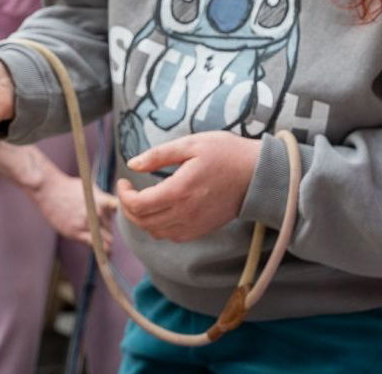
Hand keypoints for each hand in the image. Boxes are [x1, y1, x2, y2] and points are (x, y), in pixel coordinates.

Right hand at [32, 172, 118, 250]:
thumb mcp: (91, 189)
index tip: (124, 225)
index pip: (121, 214)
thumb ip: (103, 200)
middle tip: (104, 233)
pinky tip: (106, 254)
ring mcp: (87, 223)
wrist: (49, 190)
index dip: (124, 220)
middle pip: (111, 228)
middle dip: (108, 231)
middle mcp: (97, 212)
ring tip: (108, 247)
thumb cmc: (69, 188)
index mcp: (103, 200)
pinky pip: (94, 245)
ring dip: (106, 242)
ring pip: (105, 239)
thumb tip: (113, 210)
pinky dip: (101, 250)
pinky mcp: (76, 232)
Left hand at [117, 131, 261, 242]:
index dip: (123, 195)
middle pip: (143, 221)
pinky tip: (161, 211)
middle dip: (128, 207)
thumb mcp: (191, 144)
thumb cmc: (226, 153)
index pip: (138, 205)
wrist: (258, 174)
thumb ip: (158, 155)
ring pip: (155, 232)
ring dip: (142, 219)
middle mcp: (185, 212)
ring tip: (141, 200)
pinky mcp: (202, 229)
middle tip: (128, 191)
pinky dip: (159, 227)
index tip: (123, 181)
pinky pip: (172, 236)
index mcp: (179, 190)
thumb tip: (132, 165)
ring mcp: (194, 224)